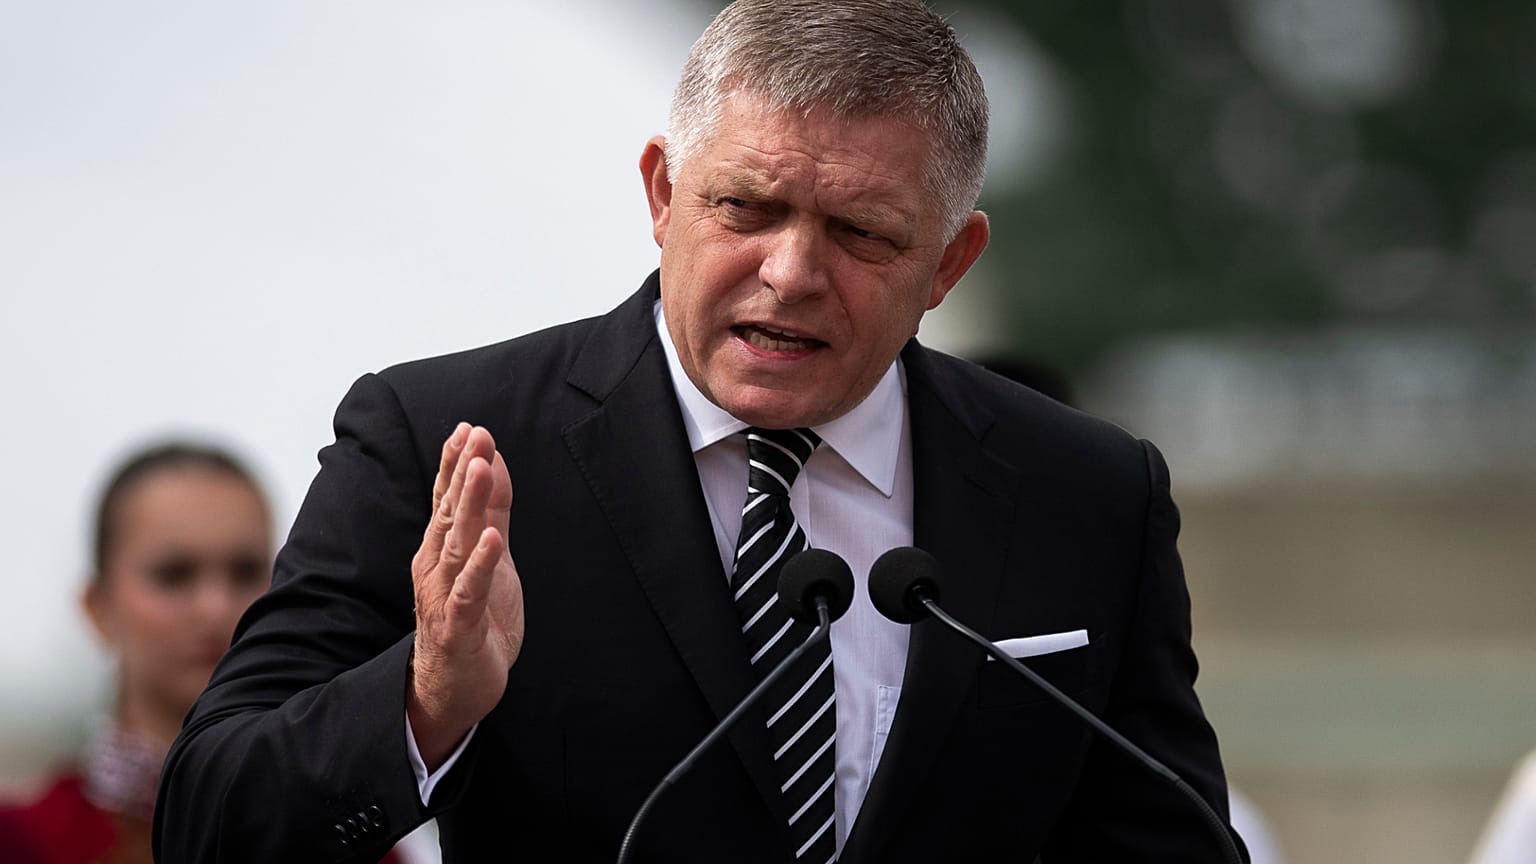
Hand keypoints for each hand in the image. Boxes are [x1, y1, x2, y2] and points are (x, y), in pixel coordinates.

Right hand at [406, 422, 524, 769]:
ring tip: (481, 470)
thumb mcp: (488, 558)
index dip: (455, 463)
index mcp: (440, 549)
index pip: (445, 498)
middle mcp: (434, 566)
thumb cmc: (472, 619)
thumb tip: (494, 462)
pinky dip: (479, 564)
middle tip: (475, 434)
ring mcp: (443, 595)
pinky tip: (492, 540)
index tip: (468, 428)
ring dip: (469, 505)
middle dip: (462, 472)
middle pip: (448, 512)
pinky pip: (468, 591)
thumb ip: (491, 512)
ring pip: (456, 543)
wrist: (454, 688)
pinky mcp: (457, 626)